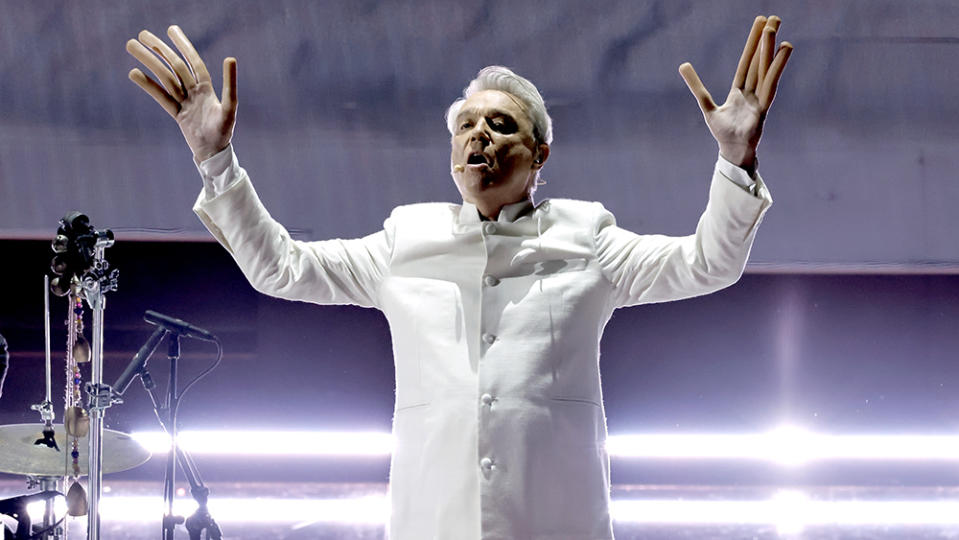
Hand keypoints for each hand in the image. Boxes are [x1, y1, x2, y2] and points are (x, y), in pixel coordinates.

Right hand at [126, 26, 237, 161]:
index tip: (171, 29)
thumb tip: (231, 58)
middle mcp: (194, 92)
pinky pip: (160, 97)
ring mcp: (184, 102)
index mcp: (207, 88)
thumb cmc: (224, 132)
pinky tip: (133, 73)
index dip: (183, 45)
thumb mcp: (229, 107)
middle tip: (140, 33)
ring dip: (148, 62)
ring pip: (164, 78)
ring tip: (131, 47)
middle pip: (174, 66)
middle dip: (158, 49)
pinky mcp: (176, 114)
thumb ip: (230, 84)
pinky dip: (147, 85)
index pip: (193, 62)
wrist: (213, 154)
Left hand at [678, 16, 792, 171]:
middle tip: (774, 18)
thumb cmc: (723, 132)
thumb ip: (696, 86)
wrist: (732, 153)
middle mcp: (752, 92)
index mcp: (740, 90)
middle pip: (759, 62)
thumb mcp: (707, 106)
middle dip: (766, 40)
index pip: (746, 62)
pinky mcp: (762, 111)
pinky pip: (769, 89)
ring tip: (780, 35)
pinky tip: (782, 60)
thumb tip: (682, 65)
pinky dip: (775, 73)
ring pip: (765, 73)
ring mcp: (759, 100)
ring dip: (771, 54)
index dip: (752, 43)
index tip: (760, 23)